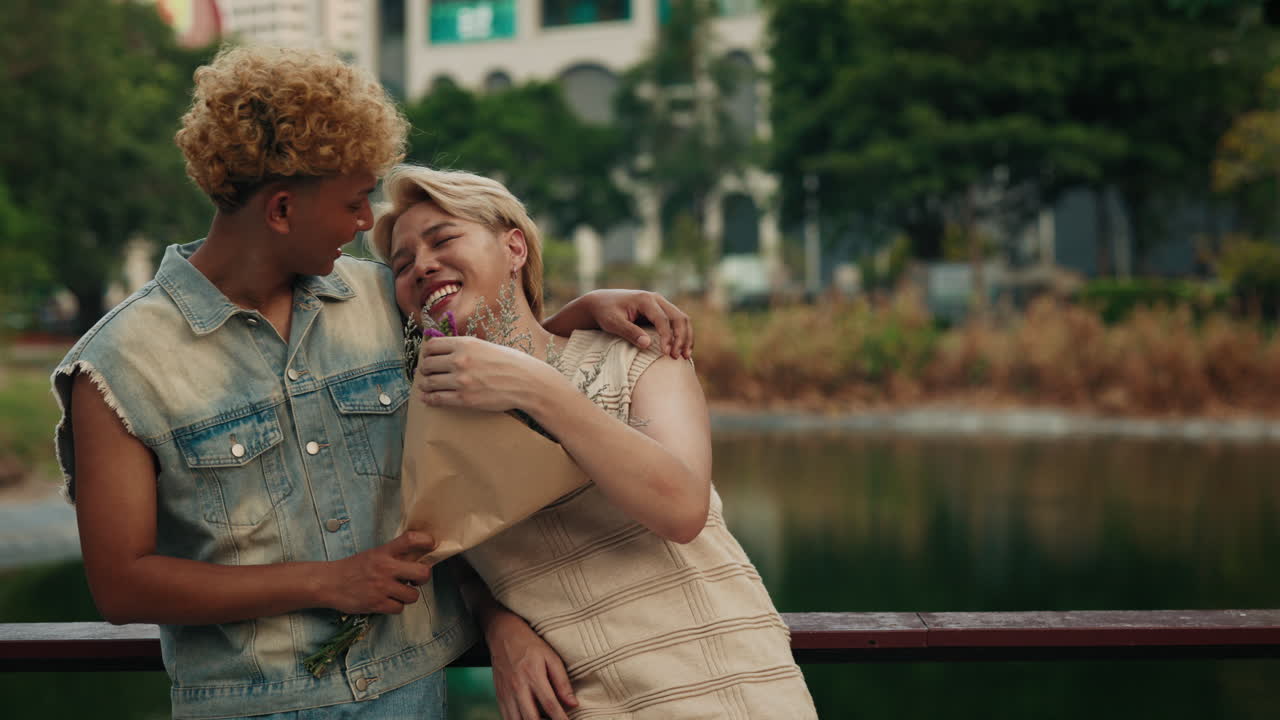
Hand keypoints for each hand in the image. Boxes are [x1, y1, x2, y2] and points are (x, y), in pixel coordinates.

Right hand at [320, 531, 435, 614]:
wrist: (329, 583)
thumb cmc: (353, 568)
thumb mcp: (374, 554)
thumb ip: (395, 555)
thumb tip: (420, 556)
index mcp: (384, 552)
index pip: (411, 540)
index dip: (426, 541)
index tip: (431, 545)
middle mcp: (385, 568)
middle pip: (422, 573)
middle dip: (423, 577)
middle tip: (416, 578)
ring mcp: (381, 587)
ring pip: (413, 595)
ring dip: (408, 595)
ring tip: (397, 591)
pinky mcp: (376, 604)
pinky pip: (399, 608)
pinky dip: (395, 606)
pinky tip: (387, 600)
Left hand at [416, 335, 561, 410]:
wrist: (527, 382)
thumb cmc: (510, 363)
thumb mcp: (486, 346)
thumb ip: (465, 347)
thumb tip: (445, 348)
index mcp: (465, 344)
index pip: (431, 346)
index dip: (427, 353)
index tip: (428, 357)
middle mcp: (460, 360)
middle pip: (427, 364)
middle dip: (424, 369)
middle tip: (426, 373)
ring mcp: (461, 380)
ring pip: (429, 382)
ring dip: (425, 385)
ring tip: (426, 386)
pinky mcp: (465, 399)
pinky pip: (437, 398)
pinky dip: (429, 399)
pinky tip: (427, 398)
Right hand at [486, 610, 577, 719]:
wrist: (503, 634)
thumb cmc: (530, 644)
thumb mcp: (551, 657)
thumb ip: (562, 682)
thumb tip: (573, 704)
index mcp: (533, 676)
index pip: (550, 705)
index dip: (561, 719)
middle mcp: (518, 687)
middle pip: (531, 718)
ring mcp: (506, 693)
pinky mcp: (499, 696)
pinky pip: (506, 717)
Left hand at [580, 290, 694, 359]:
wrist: (601, 303)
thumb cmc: (605, 313)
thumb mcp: (612, 323)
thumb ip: (629, 332)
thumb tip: (647, 344)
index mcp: (645, 299)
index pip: (663, 319)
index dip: (667, 337)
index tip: (666, 354)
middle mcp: (656, 299)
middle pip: (679, 317)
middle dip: (682, 338)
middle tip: (678, 357)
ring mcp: (660, 304)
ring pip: (682, 319)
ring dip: (686, 337)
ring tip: (686, 356)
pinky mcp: (661, 311)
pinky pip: (677, 322)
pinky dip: (682, 335)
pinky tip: (682, 350)